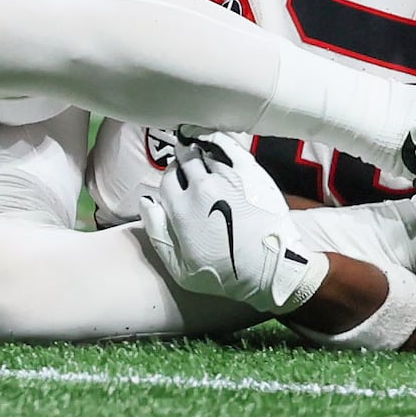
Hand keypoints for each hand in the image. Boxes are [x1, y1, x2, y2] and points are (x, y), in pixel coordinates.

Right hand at [133, 131, 323, 315]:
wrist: (269, 270)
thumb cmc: (225, 275)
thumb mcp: (180, 269)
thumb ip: (158, 233)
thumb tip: (146, 202)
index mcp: (181, 210)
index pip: (167, 180)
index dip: (170, 178)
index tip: (176, 181)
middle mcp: (200, 188)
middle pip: (185, 160)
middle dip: (183, 159)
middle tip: (187, 162)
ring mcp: (226, 178)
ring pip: (205, 153)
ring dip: (201, 152)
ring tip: (201, 153)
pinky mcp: (249, 172)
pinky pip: (228, 147)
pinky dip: (217, 141)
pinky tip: (215, 143)